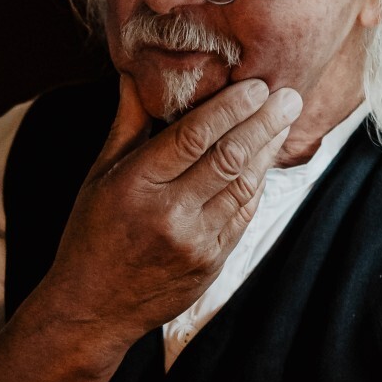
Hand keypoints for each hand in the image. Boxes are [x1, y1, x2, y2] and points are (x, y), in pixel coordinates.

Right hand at [42, 75, 300, 351]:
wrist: (93, 308)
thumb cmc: (91, 234)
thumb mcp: (99, 176)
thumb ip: (127, 124)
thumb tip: (136, 73)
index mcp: (136, 184)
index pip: (194, 135)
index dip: (231, 106)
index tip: (256, 84)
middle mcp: (168, 213)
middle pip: (229, 157)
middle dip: (264, 122)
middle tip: (289, 95)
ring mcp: (194, 242)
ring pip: (243, 186)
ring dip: (268, 151)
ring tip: (284, 121)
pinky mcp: (211, 264)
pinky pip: (243, 216)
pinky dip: (257, 185)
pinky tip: (266, 161)